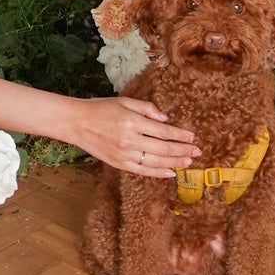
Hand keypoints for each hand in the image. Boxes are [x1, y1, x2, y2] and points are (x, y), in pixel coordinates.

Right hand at [71, 96, 200, 176]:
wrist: (78, 122)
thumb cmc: (101, 108)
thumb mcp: (124, 101)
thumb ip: (146, 108)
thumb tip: (165, 119)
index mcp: (132, 121)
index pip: (164, 131)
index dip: (181, 135)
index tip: (193, 137)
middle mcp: (130, 140)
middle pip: (163, 148)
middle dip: (183, 151)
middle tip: (197, 152)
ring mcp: (125, 154)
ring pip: (156, 162)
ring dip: (175, 162)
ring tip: (188, 162)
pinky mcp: (120, 164)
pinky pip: (143, 171)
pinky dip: (158, 173)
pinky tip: (170, 172)